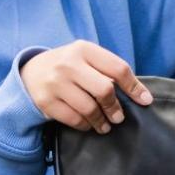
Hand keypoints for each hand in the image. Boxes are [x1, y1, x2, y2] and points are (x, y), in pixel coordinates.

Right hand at [18, 41, 152, 133]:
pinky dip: (85, 125)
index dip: (134, 87)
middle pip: (105, 90)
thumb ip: (108, 70)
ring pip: (90, 108)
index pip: (118, 68)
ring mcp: (55, 83)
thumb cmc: (68, 67)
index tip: (145, 101)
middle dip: (115, 107)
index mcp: (83, 49)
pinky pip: (74, 119)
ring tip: (105, 125)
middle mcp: (68, 64)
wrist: (29, 73)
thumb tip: (141, 95)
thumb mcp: (85, 59)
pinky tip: (88, 124)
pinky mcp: (46, 102)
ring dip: (101, 121)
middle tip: (119, 117)